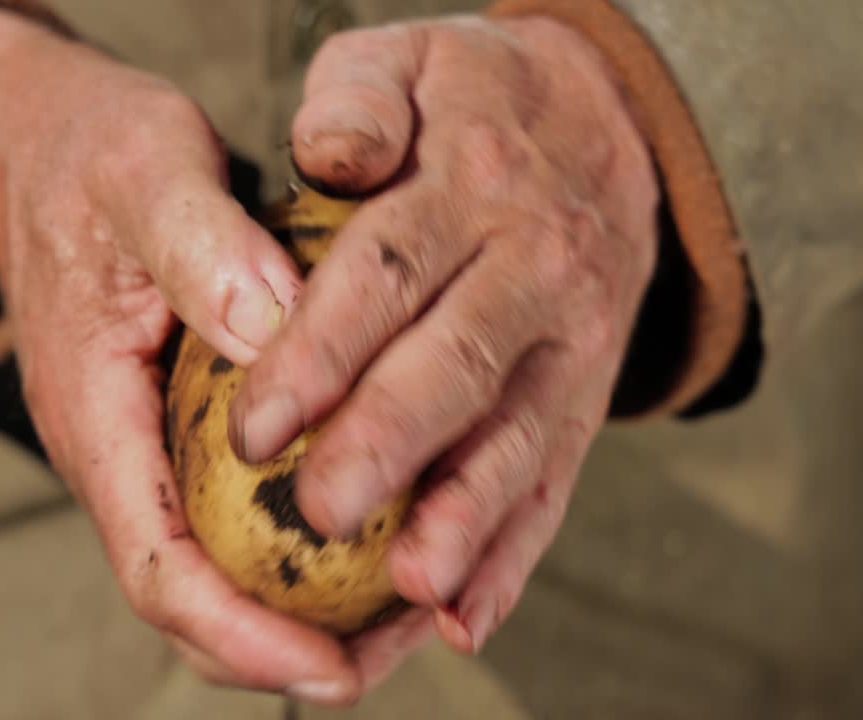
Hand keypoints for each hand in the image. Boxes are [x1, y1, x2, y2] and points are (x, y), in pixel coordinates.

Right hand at [0, 9, 362, 704]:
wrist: (40, 146)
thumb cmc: (89, 155)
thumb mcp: (145, 172)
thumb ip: (206, 247)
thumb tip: (282, 336)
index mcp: (92, 413)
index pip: (155, 565)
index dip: (241, 634)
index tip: (331, 668)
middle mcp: (116, 451)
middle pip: (190, 598)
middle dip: (284, 650)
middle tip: (393, 656)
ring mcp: (147, 444)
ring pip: (219, 563)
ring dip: (303, 608)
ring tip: (404, 614)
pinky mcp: (179, 425)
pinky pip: (239, 507)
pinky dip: (305, 539)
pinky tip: (383, 523)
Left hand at [229, 15, 659, 683]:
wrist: (608, 125)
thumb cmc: (469, 102)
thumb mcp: (405, 60)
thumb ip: (355, 100)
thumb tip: (324, 157)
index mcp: (471, 189)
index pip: (386, 276)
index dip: (321, 351)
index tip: (255, 423)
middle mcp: (532, 272)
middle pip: (456, 368)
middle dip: (389, 446)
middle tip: (322, 512)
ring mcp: (572, 343)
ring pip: (517, 440)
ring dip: (466, 521)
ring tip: (413, 589)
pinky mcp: (586, 397)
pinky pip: (554, 480)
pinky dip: (512, 554)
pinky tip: (464, 618)